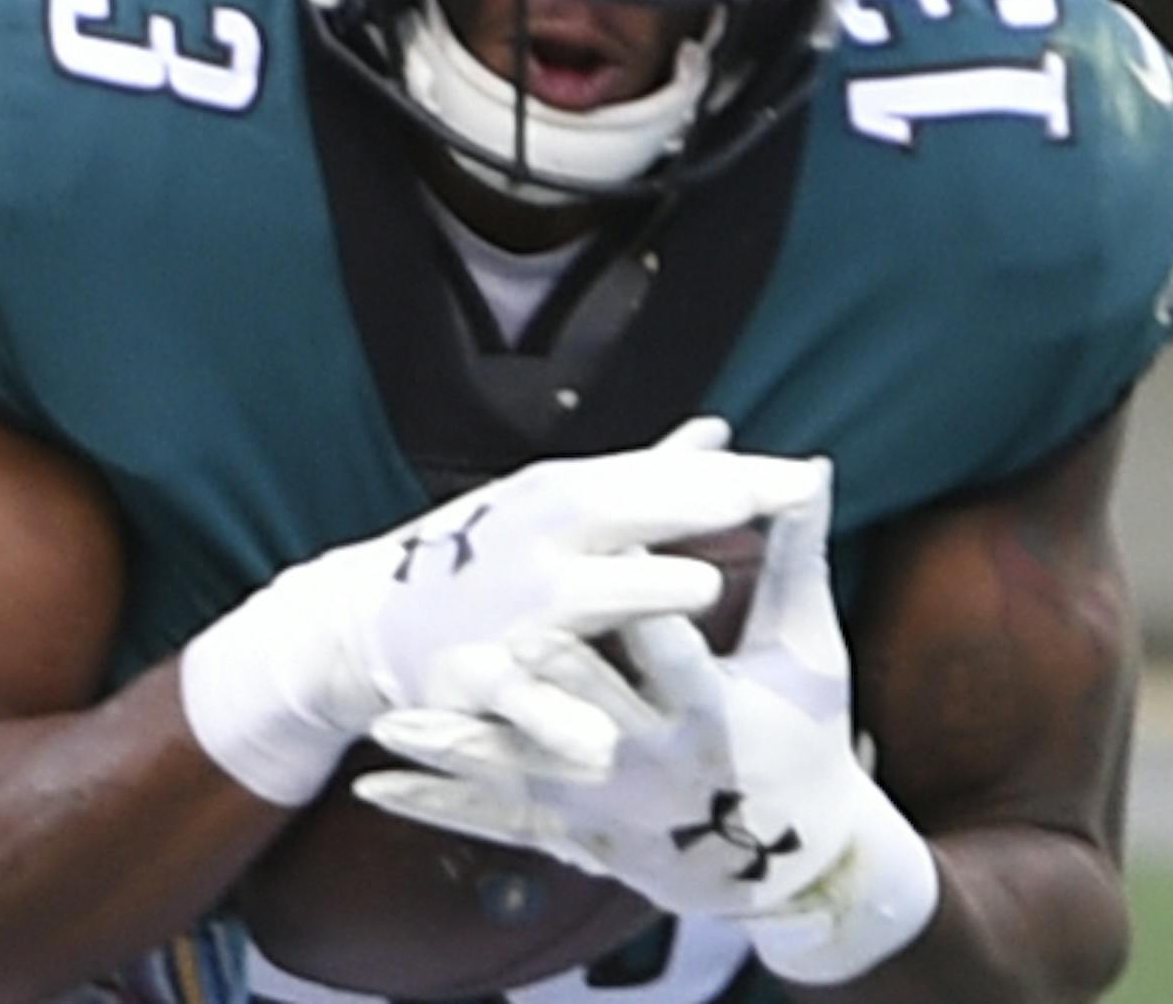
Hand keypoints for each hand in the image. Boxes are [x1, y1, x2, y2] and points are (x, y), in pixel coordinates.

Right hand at [179, 417, 825, 806]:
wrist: (369, 619)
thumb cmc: (489, 555)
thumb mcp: (559, 504)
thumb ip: (647, 477)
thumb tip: (722, 433)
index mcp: (564, 498)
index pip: (661, 480)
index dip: (734, 478)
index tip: (803, 475)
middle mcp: (539, 543)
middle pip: (625, 518)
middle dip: (691, 508)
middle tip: (764, 504)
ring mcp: (509, 612)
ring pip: (583, 600)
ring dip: (638, 593)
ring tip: (704, 588)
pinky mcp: (479, 682)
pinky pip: (529, 703)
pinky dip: (561, 722)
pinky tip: (607, 740)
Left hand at [356, 464, 940, 983]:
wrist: (782, 855)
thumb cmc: (803, 737)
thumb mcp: (809, 649)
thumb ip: (797, 558)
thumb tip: (811, 469)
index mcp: (713, 715)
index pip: (682, 665)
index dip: (659, 621)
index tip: (633, 578)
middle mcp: (655, 762)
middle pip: (594, 714)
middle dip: (553, 675)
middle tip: (511, 635)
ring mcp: (605, 803)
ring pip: (525, 771)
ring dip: (458, 748)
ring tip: (396, 724)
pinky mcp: (572, 830)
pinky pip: (493, 816)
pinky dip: (432, 804)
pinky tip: (372, 787)